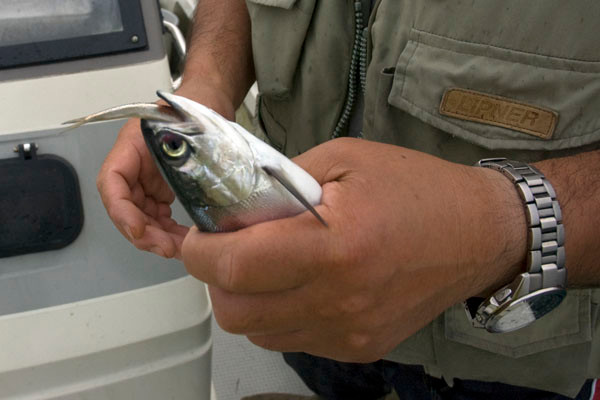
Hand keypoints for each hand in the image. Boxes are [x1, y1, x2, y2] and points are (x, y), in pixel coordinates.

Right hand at [96, 83, 235, 258]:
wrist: (208, 107)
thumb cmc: (195, 110)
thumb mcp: (186, 124)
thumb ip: (180, 149)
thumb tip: (185, 181)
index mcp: (131, 147)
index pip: (112, 183)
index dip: (121, 212)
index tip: (139, 230)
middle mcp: (133, 167)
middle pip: (125, 208)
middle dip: (143, 233)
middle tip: (167, 248)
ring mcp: (145, 181)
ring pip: (141, 217)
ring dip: (157, 237)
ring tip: (180, 249)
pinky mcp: (160, 190)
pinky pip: (157, 217)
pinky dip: (167, 231)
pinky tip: (183, 239)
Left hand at [181, 138, 526, 361]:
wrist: (478, 234)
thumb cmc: (416, 188)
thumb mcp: (345, 158)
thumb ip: (281, 182)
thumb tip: (237, 205)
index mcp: (334, 246)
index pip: (236, 267)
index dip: (199, 253)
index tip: (198, 236)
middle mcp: (339, 299)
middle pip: (236, 312)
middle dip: (215, 280)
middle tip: (228, 249)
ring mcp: (349, 331)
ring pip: (259, 332)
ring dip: (247, 299)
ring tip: (266, 266)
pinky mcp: (359, 346)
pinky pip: (293, 340)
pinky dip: (279, 315)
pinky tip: (299, 285)